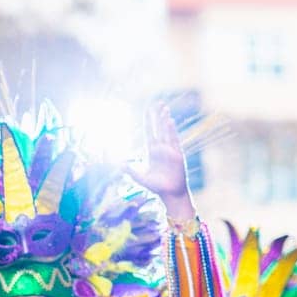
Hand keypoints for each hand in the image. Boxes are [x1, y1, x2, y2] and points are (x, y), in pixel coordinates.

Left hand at [126, 103, 193, 219]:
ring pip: (166, 131)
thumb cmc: (156, 186)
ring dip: (165, 120)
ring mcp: (170, 150)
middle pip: (158, 128)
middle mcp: (161, 148)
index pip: (149, 132)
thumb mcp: (140, 178)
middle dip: (158, 115)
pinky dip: (171, 131)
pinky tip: (169, 122)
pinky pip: (174, 140)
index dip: (148, 121)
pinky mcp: (177, 154)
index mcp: (152, 151)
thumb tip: (118, 165)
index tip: (148, 109)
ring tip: (164, 109)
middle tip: (158, 102)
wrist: (170, 193)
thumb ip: (130, 171)